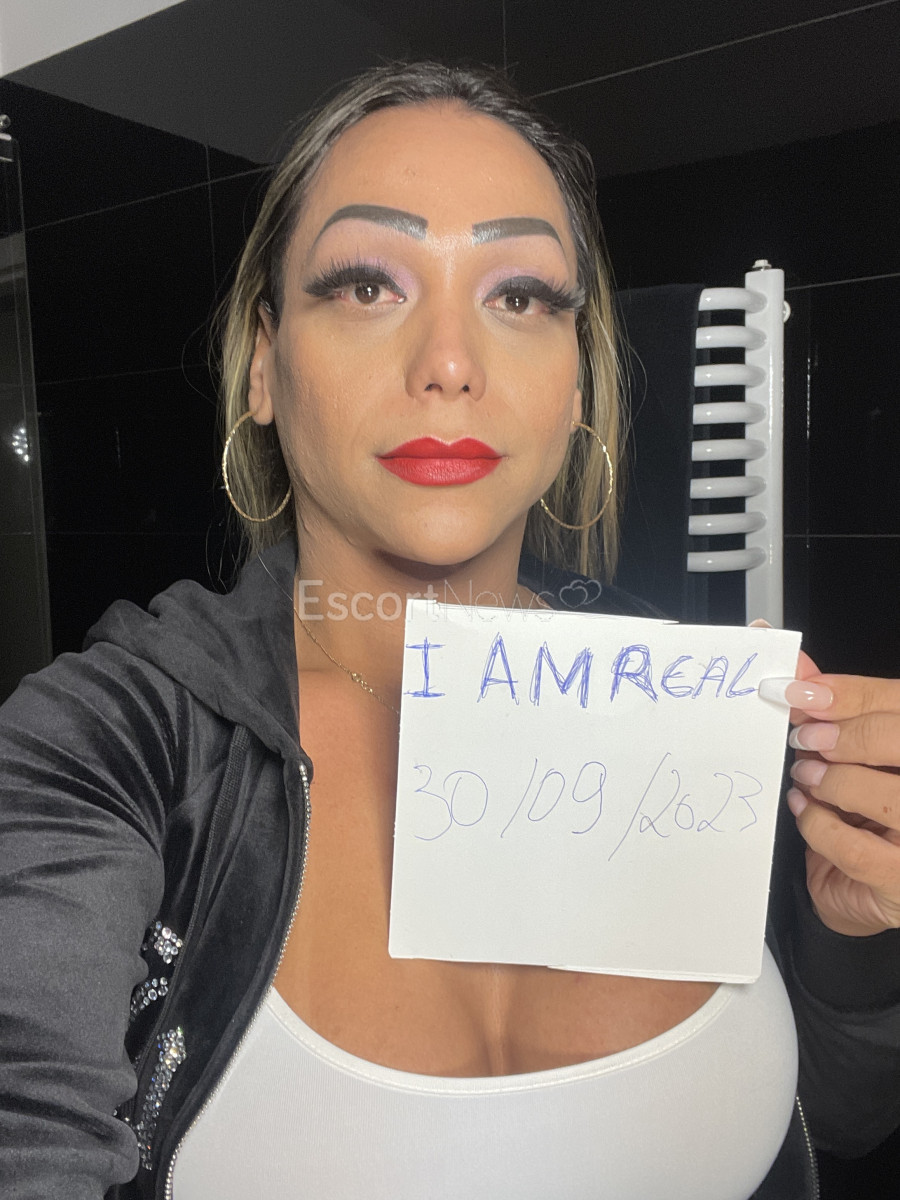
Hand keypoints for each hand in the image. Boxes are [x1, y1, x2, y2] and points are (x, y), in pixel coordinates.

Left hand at [783, 652, 899, 936]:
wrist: (863, 888)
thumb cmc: (864, 811)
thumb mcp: (852, 754)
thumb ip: (833, 711)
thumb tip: (797, 669)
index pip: (899, 702)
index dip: (849, 693)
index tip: (799, 689)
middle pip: (898, 739)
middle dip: (845, 734)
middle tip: (805, 738)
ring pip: (887, 796)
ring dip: (834, 781)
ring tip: (805, 775)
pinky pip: (856, 849)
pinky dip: (819, 825)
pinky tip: (803, 808)